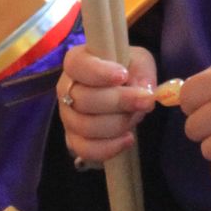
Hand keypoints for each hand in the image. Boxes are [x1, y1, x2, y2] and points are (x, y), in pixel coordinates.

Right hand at [59, 42, 158, 164]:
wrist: (123, 93)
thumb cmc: (127, 72)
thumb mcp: (138, 62)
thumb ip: (142, 71)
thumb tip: (143, 91)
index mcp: (77, 63)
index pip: (77, 65)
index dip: (98, 72)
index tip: (123, 75)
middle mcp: (66, 89)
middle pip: (83, 100)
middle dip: (119, 102)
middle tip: (145, 101)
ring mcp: (67, 116)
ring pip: (86, 126)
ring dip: (118, 124)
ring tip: (136, 116)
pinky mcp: (74, 139)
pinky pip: (86, 149)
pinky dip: (109, 147)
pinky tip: (128, 139)